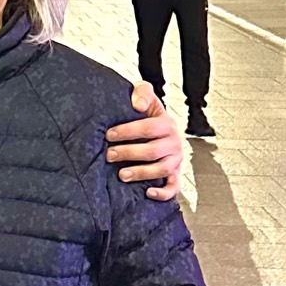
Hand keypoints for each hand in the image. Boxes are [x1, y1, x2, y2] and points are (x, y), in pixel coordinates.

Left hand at [107, 81, 181, 198]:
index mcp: (167, 123)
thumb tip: (137, 105)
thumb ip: (142, 93)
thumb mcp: (145, 95)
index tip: (109, 135)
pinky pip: (174, 187)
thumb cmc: (147, 113)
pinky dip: (163, 193)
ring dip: (141, 173)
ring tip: (122, 175)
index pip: (148, 127)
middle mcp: (174, 142)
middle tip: (110, 155)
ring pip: (162, 169)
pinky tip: (148, 192)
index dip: (128, 131)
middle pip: (153, 150)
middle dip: (129, 153)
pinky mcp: (175, 175)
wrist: (159, 127)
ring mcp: (175, 160)